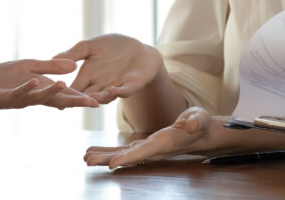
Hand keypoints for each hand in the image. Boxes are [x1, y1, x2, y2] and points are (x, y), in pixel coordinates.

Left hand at [0, 58, 98, 117]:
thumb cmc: (1, 79)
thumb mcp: (29, 66)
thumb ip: (50, 66)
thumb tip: (73, 67)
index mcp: (40, 88)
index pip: (63, 93)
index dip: (80, 97)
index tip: (98, 101)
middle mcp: (32, 96)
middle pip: (56, 99)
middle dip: (74, 100)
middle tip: (93, 103)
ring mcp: (18, 98)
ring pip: (38, 97)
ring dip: (51, 92)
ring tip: (65, 86)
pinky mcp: (3, 98)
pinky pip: (16, 93)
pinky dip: (25, 88)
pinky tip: (33, 82)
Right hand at [55, 34, 163, 103]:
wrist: (139, 49)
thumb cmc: (113, 47)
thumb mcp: (89, 47)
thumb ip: (73, 53)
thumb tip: (51, 58)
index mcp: (87, 77)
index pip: (73, 88)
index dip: (64, 93)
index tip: (51, 97)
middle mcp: (99, 86)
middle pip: (87, 97)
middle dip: (80, 100)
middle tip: (71, 103)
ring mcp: (115, 87)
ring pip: (104, 97)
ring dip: (99, 98)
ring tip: (93, 99)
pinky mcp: (131, 86)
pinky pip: (124, 91)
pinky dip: (119, 92)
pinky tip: (114, 90)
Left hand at [83, 107, 214, 168]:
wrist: (199, 132)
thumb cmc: (199, 124)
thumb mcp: (199, 119)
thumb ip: (196, 121)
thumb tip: (191, 125)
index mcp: (164, 143)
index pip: (144, 152)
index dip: (128, 158)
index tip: (111, 165)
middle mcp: (153, 149)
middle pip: (127, 157)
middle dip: (108, 159)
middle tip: (88, 161)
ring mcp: (147, 149)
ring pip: (122, 154)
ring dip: (104, 156)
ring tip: (86, 157)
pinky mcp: (144, 145)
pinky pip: (123, 150)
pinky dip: (108, 151)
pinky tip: (94, 151)